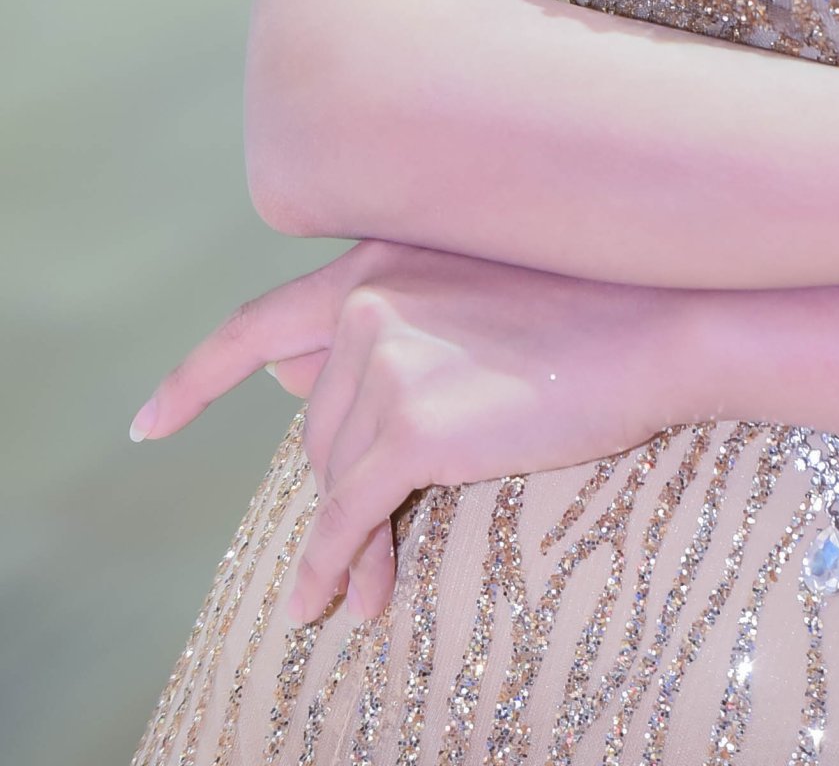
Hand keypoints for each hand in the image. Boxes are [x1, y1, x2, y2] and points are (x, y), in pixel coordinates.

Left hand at [129, 241, 704, 626]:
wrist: (669, 317)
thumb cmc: (597, 303)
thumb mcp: (482, 284)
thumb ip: (394, 320)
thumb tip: (299, 386)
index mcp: (381, 255)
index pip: (259, 326)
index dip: (196, 379)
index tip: (148, 422)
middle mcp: (368, 296)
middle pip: (316, 424)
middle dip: (336, 488)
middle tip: (360, 556)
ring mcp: (387, 357)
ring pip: (336, 473)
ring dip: (351, 537)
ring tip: (374, 588)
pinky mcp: (413, 426)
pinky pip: (350, 517)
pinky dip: (336, 566)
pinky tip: (335, 603)